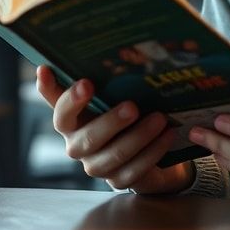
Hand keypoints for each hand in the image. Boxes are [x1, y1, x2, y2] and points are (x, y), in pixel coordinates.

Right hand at [35, 65, 194, 193]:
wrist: (139, 148)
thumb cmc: (116, 112)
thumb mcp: (105, 95)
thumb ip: (92, 79)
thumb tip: (93, 48)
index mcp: (69, 122)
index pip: (61, 112)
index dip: (70, 100)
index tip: (85, 82)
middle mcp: (77, 146)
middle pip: (88, 138)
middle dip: (111, 122)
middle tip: (132, 106)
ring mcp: (97, 166)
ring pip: (115, 155)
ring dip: (139, 137)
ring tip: (159, 119)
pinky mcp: (118, 180)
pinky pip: (135, 169)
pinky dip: (154, 151)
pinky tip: (168, 135)